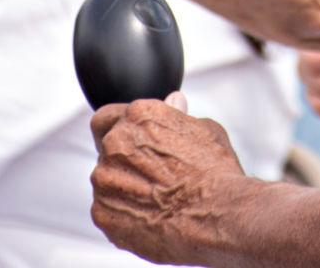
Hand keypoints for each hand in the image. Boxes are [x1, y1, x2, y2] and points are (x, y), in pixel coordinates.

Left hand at [90, 93, 248, 262]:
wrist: (217, 214)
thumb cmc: (216, 174)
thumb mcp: (205, 130)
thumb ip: (178, 115)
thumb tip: (173, 103)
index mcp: (138, 117)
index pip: (107, 117)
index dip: (117, 131)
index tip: (127, 145)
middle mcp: (116, 143)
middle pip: (106, 151)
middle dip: (124, 162)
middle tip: (151, 179)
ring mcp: (105, 179)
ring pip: (107, 182)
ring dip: (124, 189)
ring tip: (156, 201)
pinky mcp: (102, 212)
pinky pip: (106, 211)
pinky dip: (122, 215)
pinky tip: (150, 217)